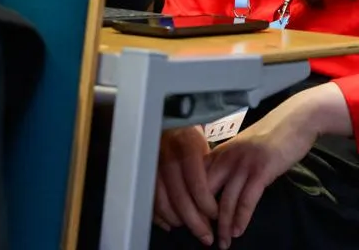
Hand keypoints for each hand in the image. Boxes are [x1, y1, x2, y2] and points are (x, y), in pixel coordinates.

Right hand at [153, 126, 217, 244]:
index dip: (206, 204)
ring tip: (191, 228)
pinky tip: (171, 224)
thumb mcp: (202, 145)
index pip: (197, 184)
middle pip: (180, 199)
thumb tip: (215, 199)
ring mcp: (152, 167)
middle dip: (195, 222)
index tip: (215, 215)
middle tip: (206, 235)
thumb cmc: (187, 137)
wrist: (163, 122)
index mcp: (186, 148)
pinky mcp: (143, 176)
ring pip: (163, 204)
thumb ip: (207, 169)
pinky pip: (150, 202)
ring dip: (178, 221)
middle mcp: (167, 158)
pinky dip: (160, 217)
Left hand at [206, 83, 350, 248]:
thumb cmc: (271, 135)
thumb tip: (218, 188)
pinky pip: (246, 200)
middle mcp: (226, 157)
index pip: (195, 181)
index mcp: (219, 152)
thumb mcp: (243, 148)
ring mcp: (243, 164)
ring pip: (225, 201)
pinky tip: (238, 231)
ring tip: (222, 243)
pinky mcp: (261, 170)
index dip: (191, 204)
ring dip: (223, 226)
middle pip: (205, 194)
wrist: (296, 119)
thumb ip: (228, 164)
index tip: (191, 223)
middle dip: (202, 220)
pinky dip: (241, 219)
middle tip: (203, 238)